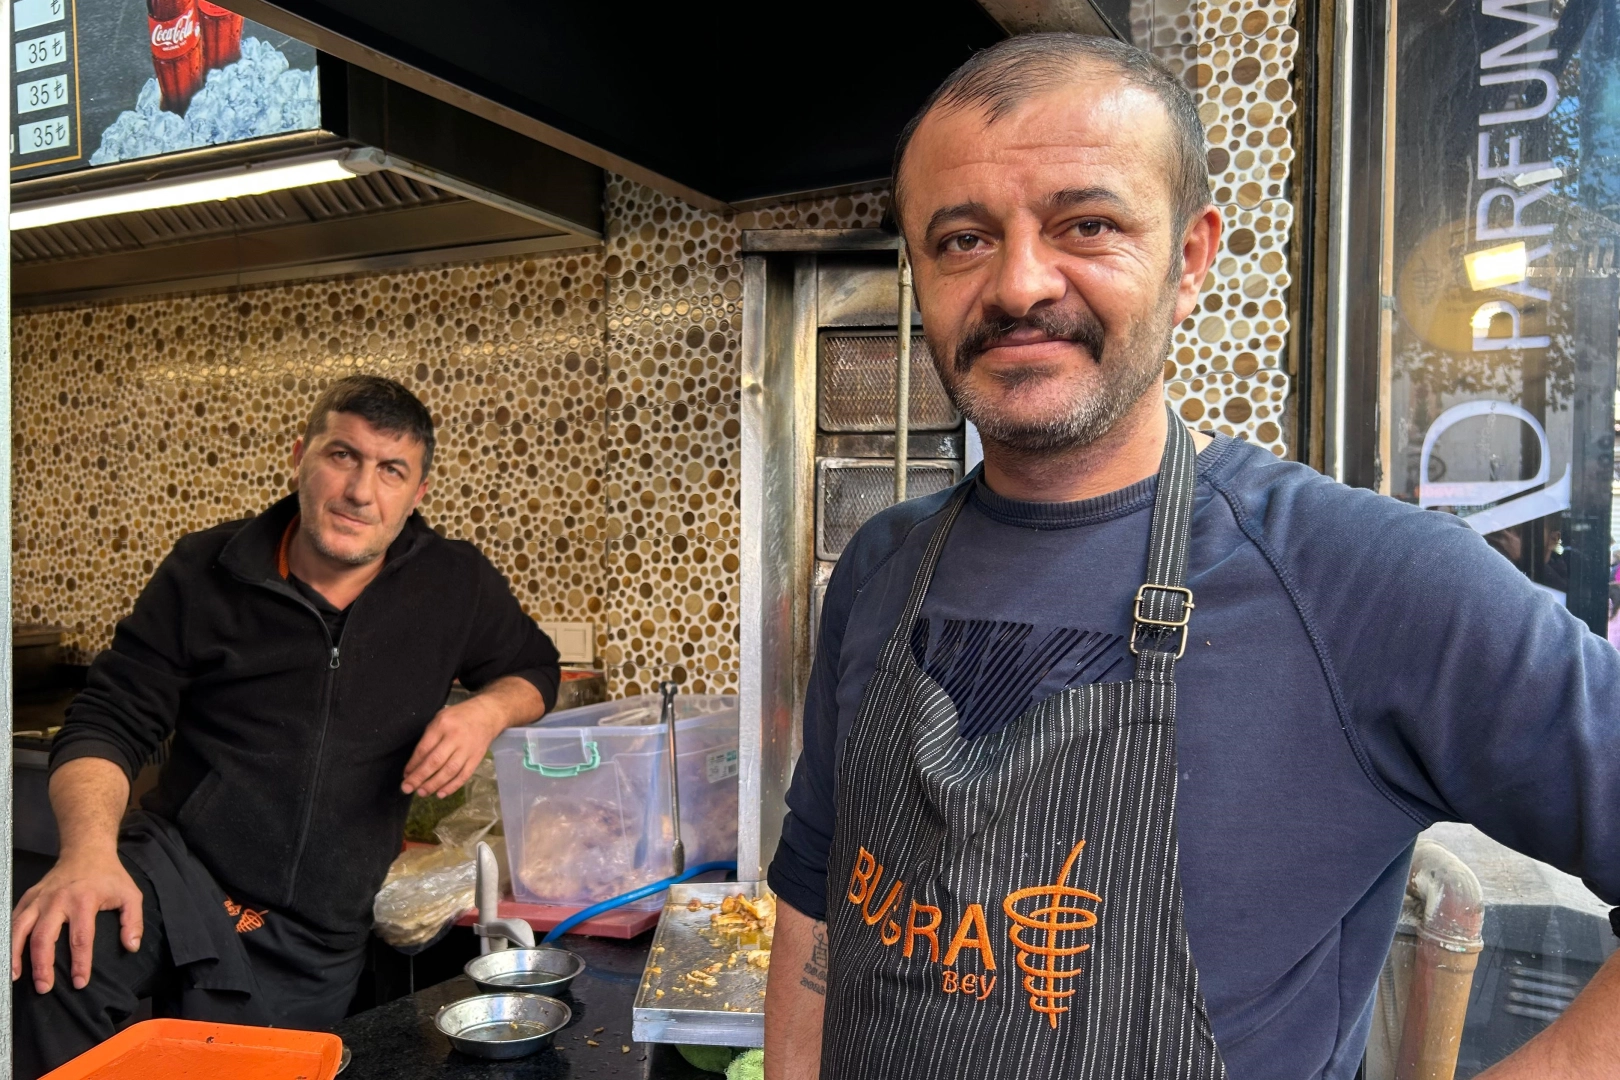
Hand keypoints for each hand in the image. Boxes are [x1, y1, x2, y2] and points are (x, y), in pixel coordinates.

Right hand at [12, 851, 142, 992]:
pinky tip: (8, 957)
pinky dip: (8, 939)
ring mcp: (39, 899)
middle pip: (44, 938)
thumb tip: (132, 947)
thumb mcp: (130, 894)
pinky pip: (13, 920)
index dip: (80, 963)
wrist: (86, 851)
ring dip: (16, 955)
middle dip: (43, 966)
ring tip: (16, 977)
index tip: (79, 982)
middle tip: (45, 987)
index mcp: (84, 900)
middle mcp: (57, 900)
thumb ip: (133, 921)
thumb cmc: (109, 876)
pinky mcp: (28, 897)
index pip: (81, 938)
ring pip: (21, 930)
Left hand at [402, 697, 506, 797]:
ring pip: (449, 771)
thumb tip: (416, 763)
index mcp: (443, 725)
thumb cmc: (459, 716)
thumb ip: (429, 738)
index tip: (405, 775)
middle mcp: (455, 737)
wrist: (488, 714)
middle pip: (435, 761)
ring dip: (434, 784)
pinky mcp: (477, 758)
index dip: (413, 764)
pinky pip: (464, 775)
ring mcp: (468, 749)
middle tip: (407, 788)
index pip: (424, 748)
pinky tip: (441, 793)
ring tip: (421, 793)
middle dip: (419, 777)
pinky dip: (452, 786)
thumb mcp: (440, 718)